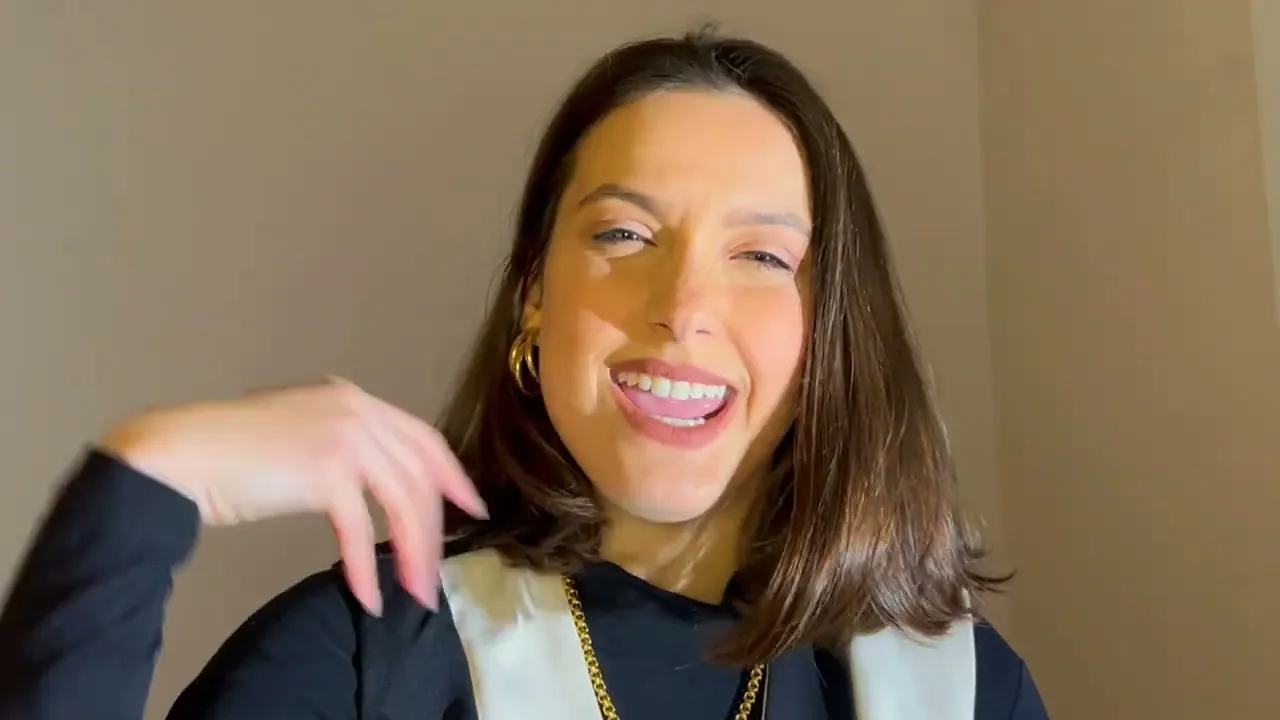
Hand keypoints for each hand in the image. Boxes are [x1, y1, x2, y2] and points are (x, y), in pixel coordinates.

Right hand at [99, 378, 484, 614]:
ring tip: (414, 594)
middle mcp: (357, 410)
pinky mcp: (325, 470)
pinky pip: (359, 529)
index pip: (422, 437)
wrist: (185, 454)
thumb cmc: (232, 452)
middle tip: (435, 574)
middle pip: (418, 474)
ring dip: (412, 553)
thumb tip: (374, 487)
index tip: (470, 507)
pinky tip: (368, 596)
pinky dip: (366, 566)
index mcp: (354, 400)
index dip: (450, 475)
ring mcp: (345, 436)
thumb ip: (342, 449)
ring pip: (401, 502)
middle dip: (433, 529)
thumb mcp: (301, 436)